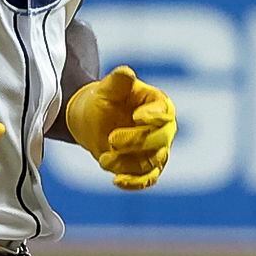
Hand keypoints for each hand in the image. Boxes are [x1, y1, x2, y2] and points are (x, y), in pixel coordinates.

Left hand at [61, 66, 176, 189]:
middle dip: (137, 141)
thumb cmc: (103, 100)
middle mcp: (163, 129)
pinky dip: (134, 182)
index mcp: (158, 105)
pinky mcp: (146, 169)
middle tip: (111, 139)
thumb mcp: (106, 88)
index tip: (137, 116)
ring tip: (103, 159)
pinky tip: (117, 181)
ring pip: (151, 162)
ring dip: (127, 163)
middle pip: (160, 140)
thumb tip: (126, 73)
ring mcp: (156, 151)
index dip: (154, 116)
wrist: (91, 120)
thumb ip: (118, 82)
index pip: (165, 112)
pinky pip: (146, 179)